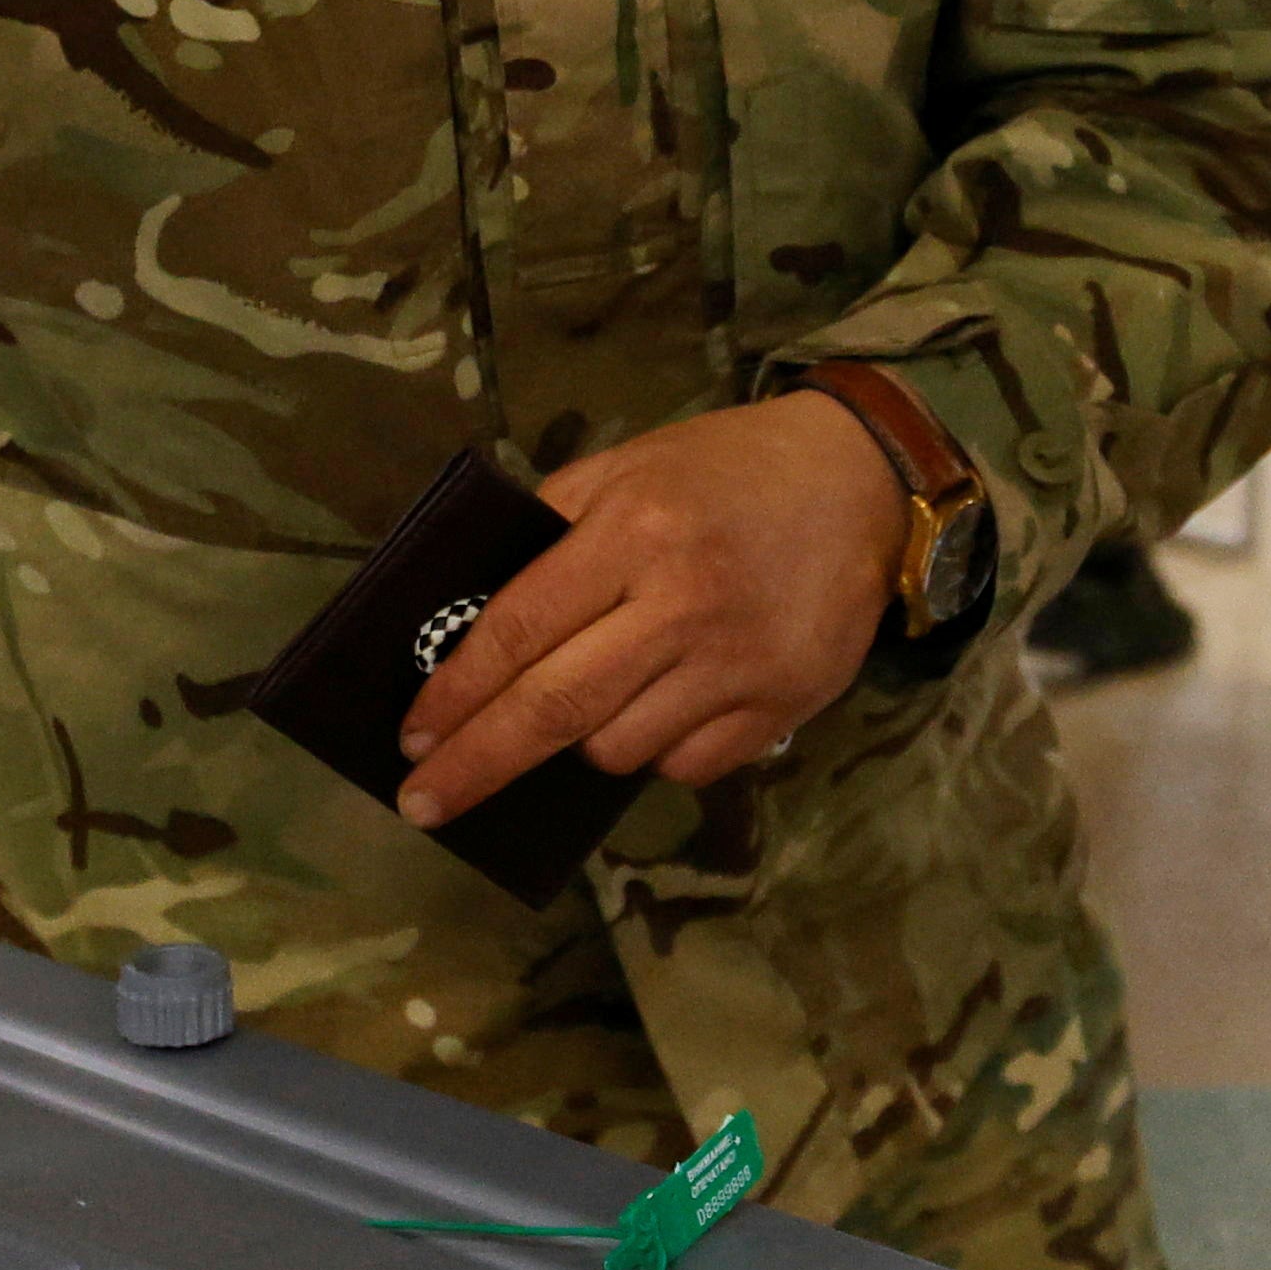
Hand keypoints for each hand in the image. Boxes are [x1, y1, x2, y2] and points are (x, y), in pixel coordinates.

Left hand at [393, 394, 906, 832]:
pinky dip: (657, 753)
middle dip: (478, 763)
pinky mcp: (783, 704)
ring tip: (589, 702)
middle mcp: (683, 602)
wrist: (859, 479)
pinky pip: (687, 766)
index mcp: (634, 531)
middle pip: (557, 709)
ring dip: (581, 744)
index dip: (458, 690)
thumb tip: (471, 619)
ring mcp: (738, 662)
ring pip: (619, 750)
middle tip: (423, 802)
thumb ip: (552, 530)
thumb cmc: (725, 470)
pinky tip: (662, 708)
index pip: (521, 628)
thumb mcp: (629, 467)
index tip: (411, 736)